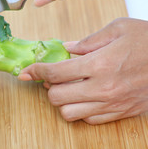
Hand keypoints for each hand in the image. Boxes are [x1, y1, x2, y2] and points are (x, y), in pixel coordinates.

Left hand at [18, 18, 147, 124]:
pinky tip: (86, 96)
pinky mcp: (121, 113)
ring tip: (69, 88)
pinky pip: (89, 120)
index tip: (26, 72)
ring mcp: (112, 103)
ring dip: (63, 101)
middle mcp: (103, 88)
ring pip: (69, 113)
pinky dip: (81, 110)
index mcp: (99, 64)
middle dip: (49, 87)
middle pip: (56, 97)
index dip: (35, 71)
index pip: (55, 72)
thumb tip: (66, 49)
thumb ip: (88, 40)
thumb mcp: (118, 29)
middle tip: (53, 77)